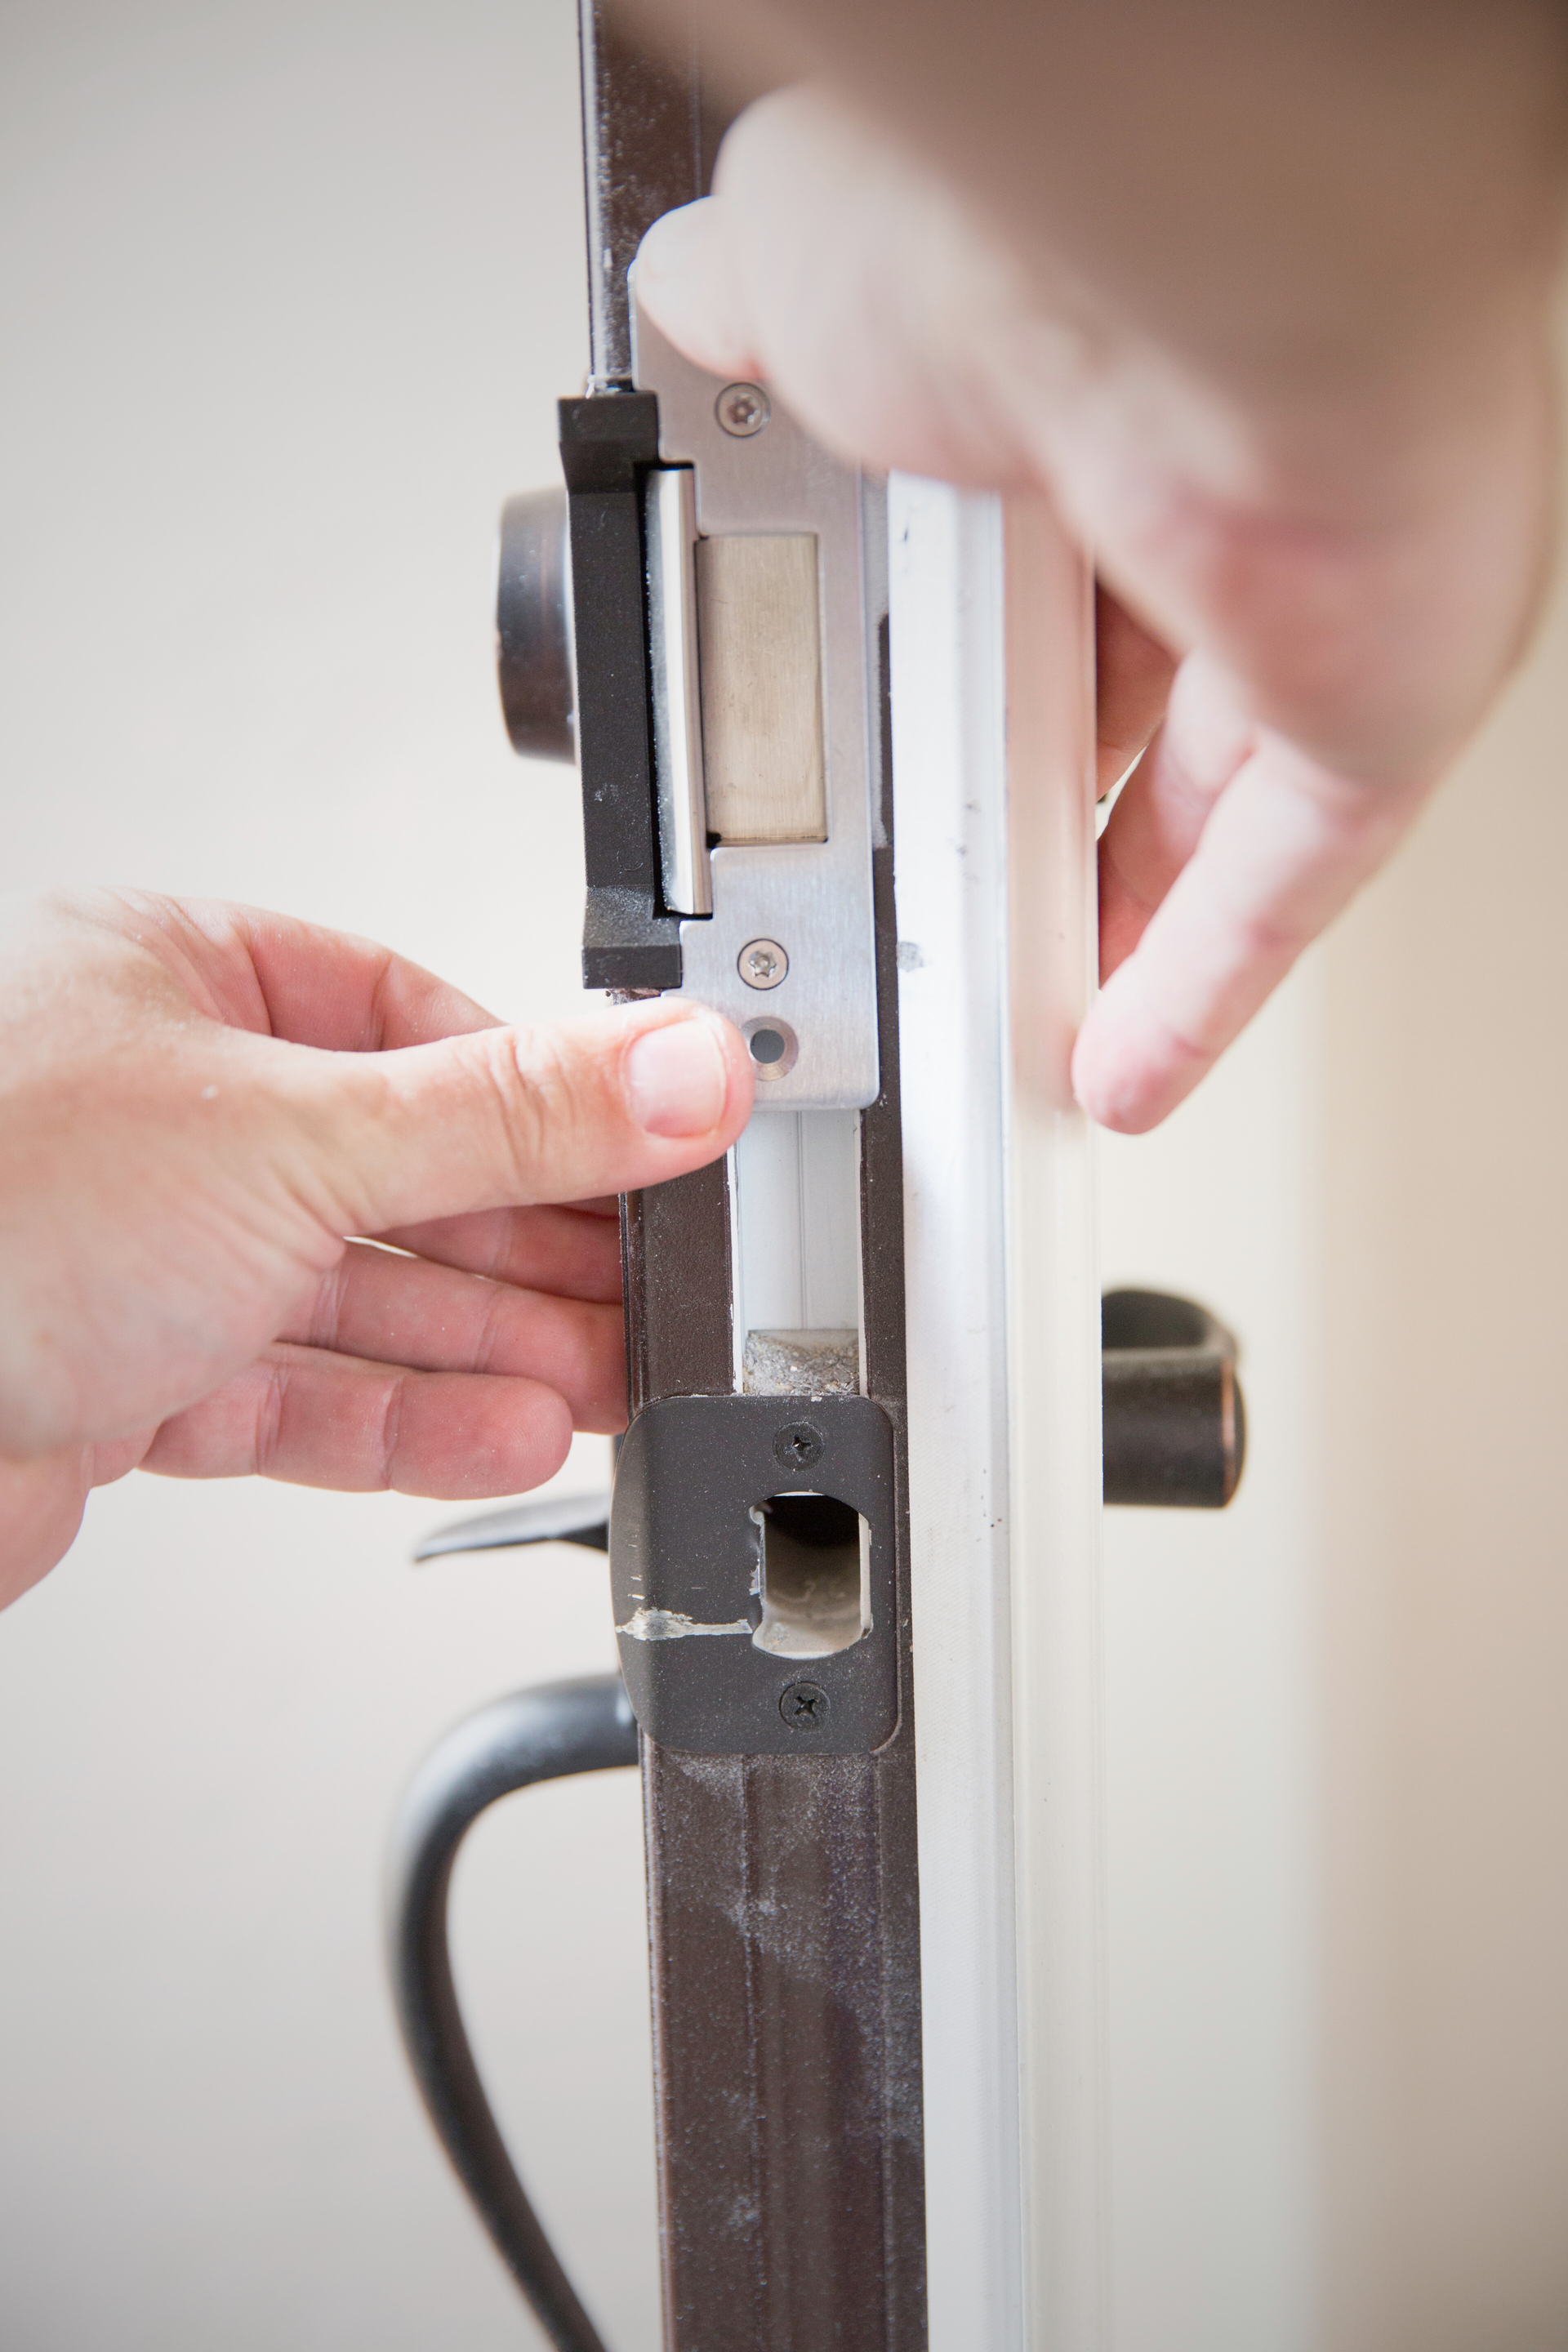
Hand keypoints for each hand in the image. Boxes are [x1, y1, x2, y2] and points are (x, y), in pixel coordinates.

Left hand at [0, 891, 752, 1608]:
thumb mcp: (292, 1134)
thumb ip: (505, 1115)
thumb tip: (678, 1064)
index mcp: (183, 985)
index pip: (416, 1025)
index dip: (544, 1099)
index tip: (650, 1152)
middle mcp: (160, 1113)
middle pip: (399, 1175)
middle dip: (532, 1250)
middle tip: (652, 1297)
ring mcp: (139, 1252)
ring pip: (356, 1297)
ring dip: (488, 1350)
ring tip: (606, 1386)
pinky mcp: (124, 1381)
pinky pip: (298, 1395)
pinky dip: (401, 1422)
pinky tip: (497, 1435)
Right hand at [636, 32, 1563, 1128]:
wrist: (1171, 253)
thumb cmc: (1010, 220)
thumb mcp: (791, 266)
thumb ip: (749, 322)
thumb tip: (701, 323)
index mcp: (1074, 391)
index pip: (1015, 572)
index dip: (947, 683)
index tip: (883, 769)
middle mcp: (1207, 494)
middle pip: (1115, 714)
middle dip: (1022, 826)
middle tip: (931, 902)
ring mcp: (1302, 607)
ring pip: (1205, 817)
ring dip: (1104, 930)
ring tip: (1006, 1009)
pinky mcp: (1368, 709)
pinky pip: (1283, 887)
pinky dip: (1197, 988)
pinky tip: (1119, 1064)